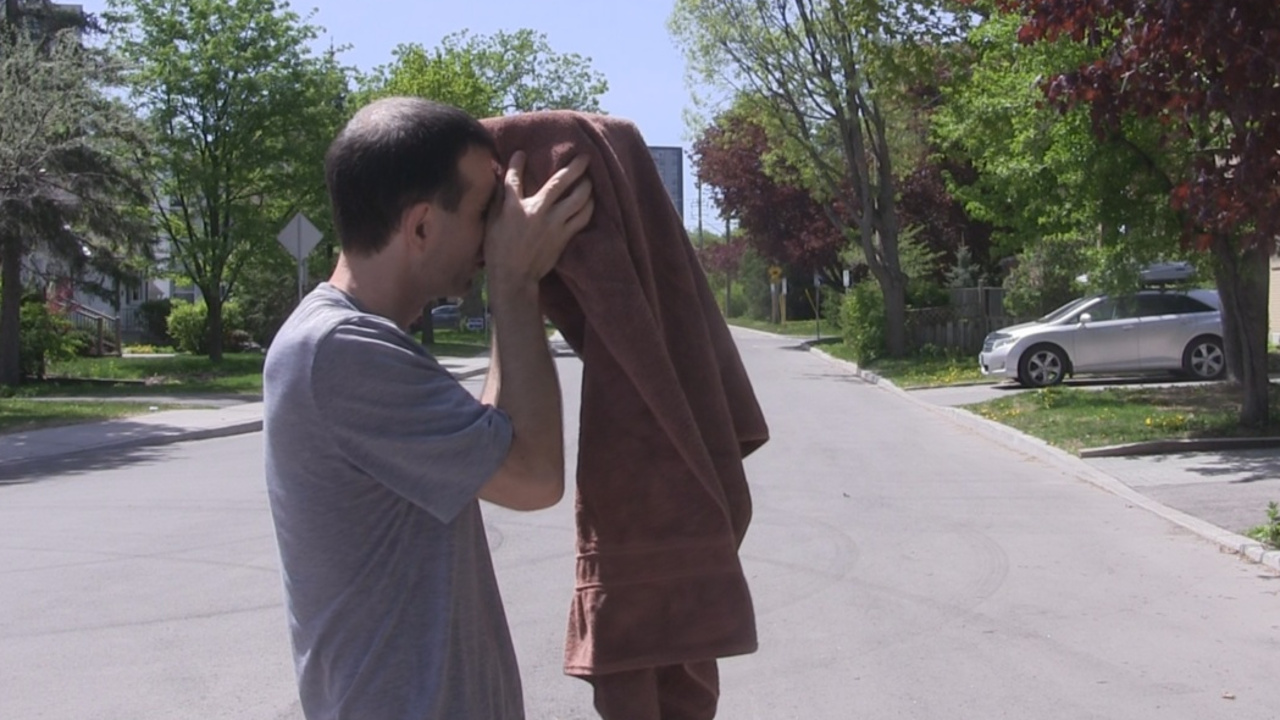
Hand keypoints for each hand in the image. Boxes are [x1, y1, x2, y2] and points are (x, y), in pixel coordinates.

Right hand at [483, 151, 593, 292]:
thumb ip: (498, 200)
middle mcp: (536, 212)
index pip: (514, 179)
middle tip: (585, 157)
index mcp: (513, 208)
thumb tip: (500, 179)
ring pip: (577, 199)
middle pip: (559, 183)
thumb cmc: (498, 250)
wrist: (514, 276)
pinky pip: (583, 217)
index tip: (521, 154)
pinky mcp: (564, 236)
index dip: (517, 164)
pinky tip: (590, 201)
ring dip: (586, 186)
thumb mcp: (491, 223)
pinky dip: (589, 207)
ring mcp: (553, 224)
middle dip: (574, 167)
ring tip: (590, 180)